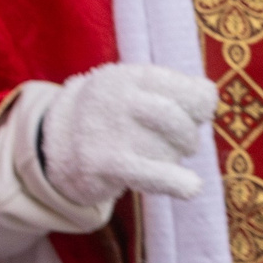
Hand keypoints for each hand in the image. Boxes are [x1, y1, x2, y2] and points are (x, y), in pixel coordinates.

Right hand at [37, 63, 215, 205]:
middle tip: (181, 145)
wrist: (54, 141)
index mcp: (129, 76)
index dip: (201, 106)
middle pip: (177, 120)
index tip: (197, 115)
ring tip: (156, 157)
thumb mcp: (133, 91)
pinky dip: (175, 181)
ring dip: (170, 159)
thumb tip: (208, 97)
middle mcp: (116, 97)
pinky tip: (191, 186)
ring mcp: (107, 129)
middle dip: (187, 138)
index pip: (187, 90)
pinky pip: (148, 173)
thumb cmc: (111, 117)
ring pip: (165, 150)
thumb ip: (173, 91)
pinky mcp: (100, 162)